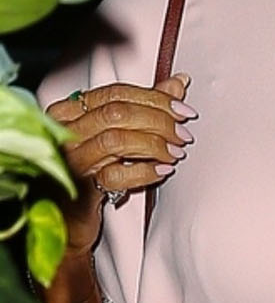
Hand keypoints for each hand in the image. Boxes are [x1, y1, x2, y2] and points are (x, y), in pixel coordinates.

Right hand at [46, 74, 194, 251]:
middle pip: (116, 113)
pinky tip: (163, 170)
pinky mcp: (78, 191)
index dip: (155, 99)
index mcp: (68, 113)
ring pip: (116, 140)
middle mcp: (62, 134)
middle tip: (183, 133)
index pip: (115, 93)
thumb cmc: (92, 173)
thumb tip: (178, 82)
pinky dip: (145, 171)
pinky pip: (115, 175)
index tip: (184, 110)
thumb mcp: (118, 135)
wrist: (72, 220)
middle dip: (158, 120)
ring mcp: (67, 162)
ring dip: (155, 144)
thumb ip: (145, 106)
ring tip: (175, 153)